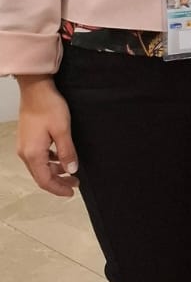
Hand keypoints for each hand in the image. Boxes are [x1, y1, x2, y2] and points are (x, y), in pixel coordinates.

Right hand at [16, 75, 78, 196]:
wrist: (35, 89)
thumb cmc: (48, 106)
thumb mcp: (62, 130)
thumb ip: (67, 152)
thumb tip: (72, 170)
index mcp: (33, 154)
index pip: (45, 180)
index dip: (59, 189)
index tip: (72, 192)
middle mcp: (25, 153)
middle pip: (41, 176)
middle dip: (58, 182)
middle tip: (75, 183)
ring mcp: (25, 146)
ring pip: (40, 167)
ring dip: (55, 171)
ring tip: (71, 171)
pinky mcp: (27, 139)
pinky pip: (38, 157)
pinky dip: (50, 161)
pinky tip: (60, 157)